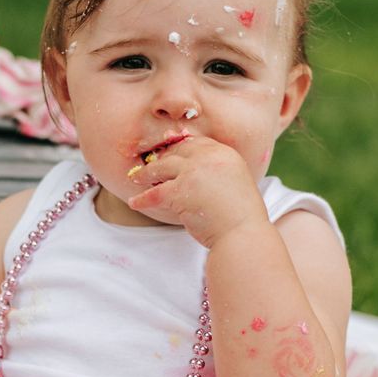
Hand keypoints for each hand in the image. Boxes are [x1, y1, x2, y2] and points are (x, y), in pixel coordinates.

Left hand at [127, 136, 268, 247]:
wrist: (243, 233)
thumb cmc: (242, 216)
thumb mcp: (237, 182)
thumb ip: (219, 171)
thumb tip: (197, 173)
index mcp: (225, 153)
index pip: (196, 143)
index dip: (179, 147)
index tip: (169, 151)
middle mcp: (208, 158)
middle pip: (176, 152)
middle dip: (161, 158)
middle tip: (150, 165)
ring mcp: (193, 173)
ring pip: (161, 168)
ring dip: (146, 174)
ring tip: (137, 178)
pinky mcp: (180, 191)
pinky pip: (154, 193)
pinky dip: (142, 199)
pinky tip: (135, 202)